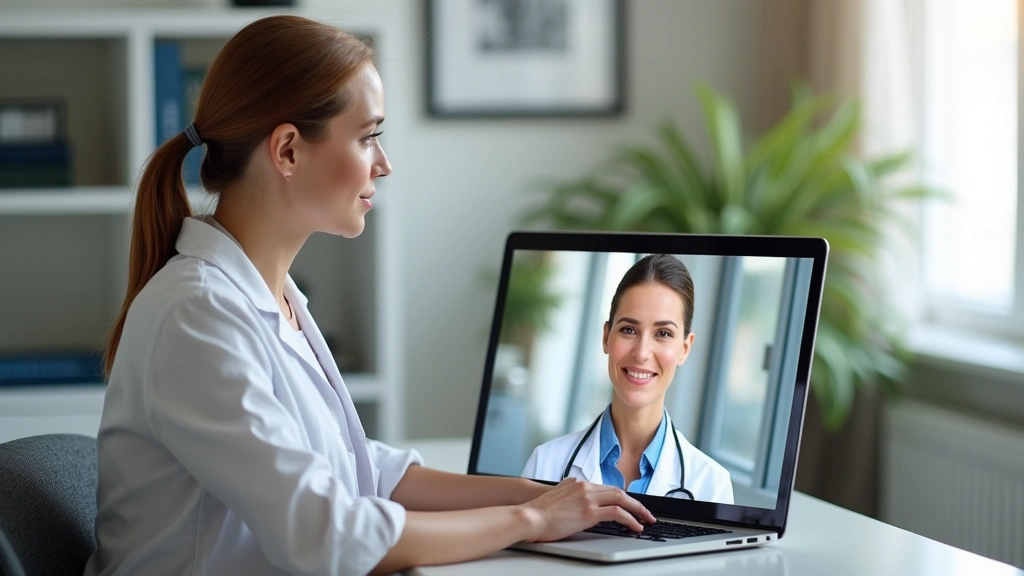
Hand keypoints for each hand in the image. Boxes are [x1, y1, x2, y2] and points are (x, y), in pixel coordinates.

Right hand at [518, 478, 656, 542]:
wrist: (529, 516)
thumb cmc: (539, 513)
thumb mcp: (557, 499)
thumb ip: (571, 498)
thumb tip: (579, 509)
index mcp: (577, 482)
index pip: (605, 488)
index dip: (620, 497)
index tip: (629, 505)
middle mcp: (584, 486)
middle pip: (617, 491)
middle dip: (634, 502)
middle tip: (645, 512)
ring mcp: (588, 497)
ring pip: (621, 499)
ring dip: (637, 510)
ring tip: (646, 519)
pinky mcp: (589, 511)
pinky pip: (617, 512)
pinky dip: (630, 519)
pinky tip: (635, 526)